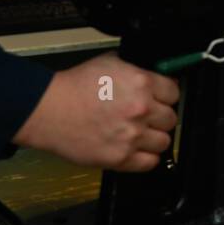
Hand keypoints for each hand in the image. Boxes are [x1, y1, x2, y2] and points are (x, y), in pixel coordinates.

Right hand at [12, 52, 180, 171]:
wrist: (49, 110)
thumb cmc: (75, 87)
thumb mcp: (111, 62)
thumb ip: (138, 68)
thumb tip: (157, 73)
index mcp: (141, 83)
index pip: (174, 92)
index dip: (166, 95)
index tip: (161, 98)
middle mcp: (141, 110)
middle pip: (171, 118)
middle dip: (160, 116)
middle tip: (147, 116)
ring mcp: (132, 136)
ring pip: (164, 142)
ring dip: (154, 137)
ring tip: (140, 133)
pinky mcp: (120, 158)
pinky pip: (150, 163)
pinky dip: (146, 157)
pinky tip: (137, 149)